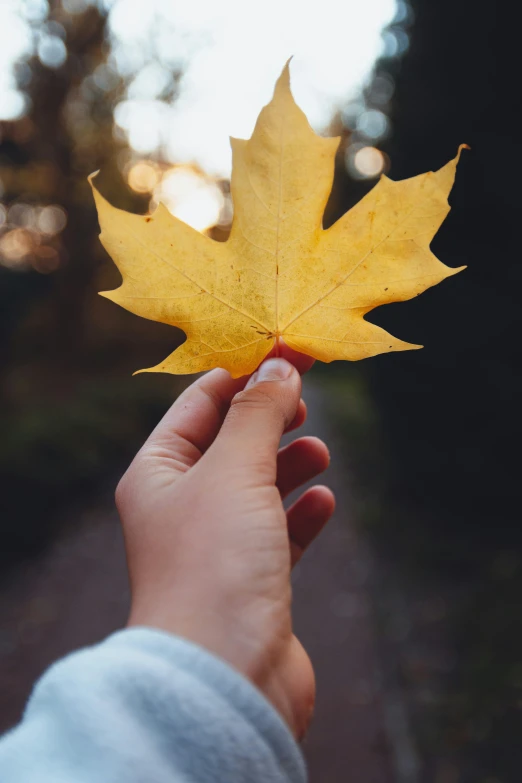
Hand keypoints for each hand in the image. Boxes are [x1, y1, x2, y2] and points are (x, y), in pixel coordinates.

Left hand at [116, 345, 334, 737]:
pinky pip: (278, 532)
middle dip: (268, 418)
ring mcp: (216, 546)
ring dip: (287, 464)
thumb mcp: (234, 471)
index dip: (244, 373)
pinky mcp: (251, 581)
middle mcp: (180, 507)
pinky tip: (322, 502)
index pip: (199, 403)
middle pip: (229, 443)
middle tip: (305, 400)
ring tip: (317, 452)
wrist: (223, 678)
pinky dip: (300, 512)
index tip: (289, 352)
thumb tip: (279, 366)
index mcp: (158, 474)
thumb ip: (258, 414)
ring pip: (256, 486)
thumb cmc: (214, 565)